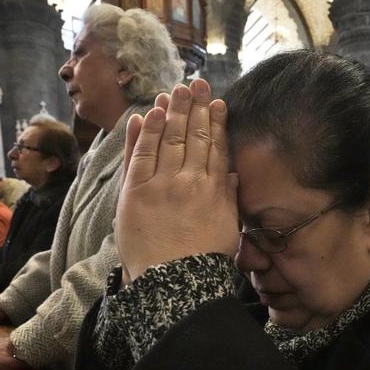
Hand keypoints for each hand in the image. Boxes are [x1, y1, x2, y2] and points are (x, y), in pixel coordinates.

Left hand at [115, 79, 238, 280]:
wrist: (174, 285)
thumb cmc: (203, 262)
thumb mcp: (228, 229)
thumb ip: (229, 197)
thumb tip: (233, 172)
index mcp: (215, 191)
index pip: (216, 148)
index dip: (217, 122)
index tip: (218, 102)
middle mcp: (191, 181)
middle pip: (194, 136)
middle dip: (196, 107)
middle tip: (196, 84)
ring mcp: (163, 185)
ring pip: (169, 139)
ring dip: (172, 111)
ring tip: (175, 90)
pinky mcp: (136, 192)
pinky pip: (141, 155)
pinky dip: (145, 132)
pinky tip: (151, 113)